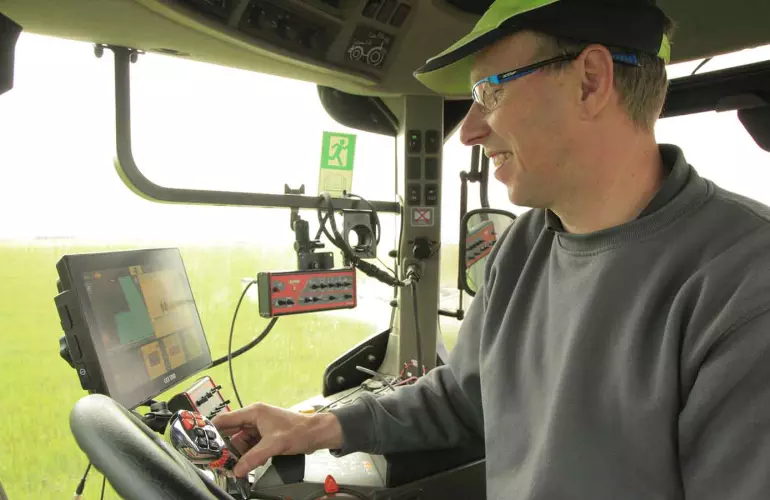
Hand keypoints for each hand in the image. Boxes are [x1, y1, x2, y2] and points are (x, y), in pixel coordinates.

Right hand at [211, 403, 342, 476]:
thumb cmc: (299, 431)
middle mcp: (254, 417)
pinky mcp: (265, 435)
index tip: (204, 443)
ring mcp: (260, 426)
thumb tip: (237, 470)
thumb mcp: (273, 445)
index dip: (213, 431)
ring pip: (241, 441)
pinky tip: (248, 464)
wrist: (316, 434)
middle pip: (232, 432)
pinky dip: (248, 454)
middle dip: (226, 447)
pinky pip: (250, 445)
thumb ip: (253, 458)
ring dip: (239, 453)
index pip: (225, 420)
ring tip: (235, 465)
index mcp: (254, 412)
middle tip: (219, 461)